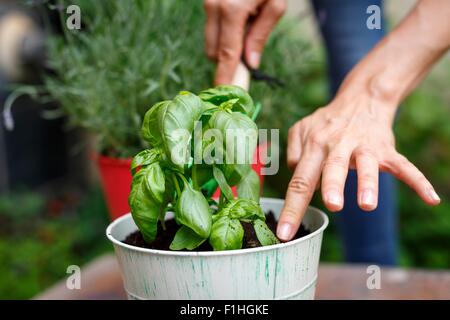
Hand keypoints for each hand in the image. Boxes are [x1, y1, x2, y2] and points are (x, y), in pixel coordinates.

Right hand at [203, 0, 285, 84]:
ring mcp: (208, 4)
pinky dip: (223, 34)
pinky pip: (211, 30)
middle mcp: (214, 7)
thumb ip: (260, 35)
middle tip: (248, 50)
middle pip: (213, 52)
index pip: (226, 53)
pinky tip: (238, 21)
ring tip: (245, 28)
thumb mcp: (275, 5)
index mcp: (232, 10)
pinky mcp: (207, 3)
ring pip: (210, 43)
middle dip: (227, 59)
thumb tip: (250, 64)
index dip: (224, 76)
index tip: (223, 92)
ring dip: (225, 46)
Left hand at [276, 94, 440, 240]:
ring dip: (368, 182)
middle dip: (333, 186)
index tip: (284, 234)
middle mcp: (338, 146)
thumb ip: (293, 151)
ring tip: (368, 203)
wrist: (361, 99)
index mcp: (314, 145)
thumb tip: (295, 170)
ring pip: (367, 165)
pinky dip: (418, 181)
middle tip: (332, 206)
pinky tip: (431, 198)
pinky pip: (404, 166)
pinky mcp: (385, 149)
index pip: (300, 180)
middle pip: (333, 168)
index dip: (292, 208)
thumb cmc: (326, 122)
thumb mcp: (301, 129)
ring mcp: (363, 147)